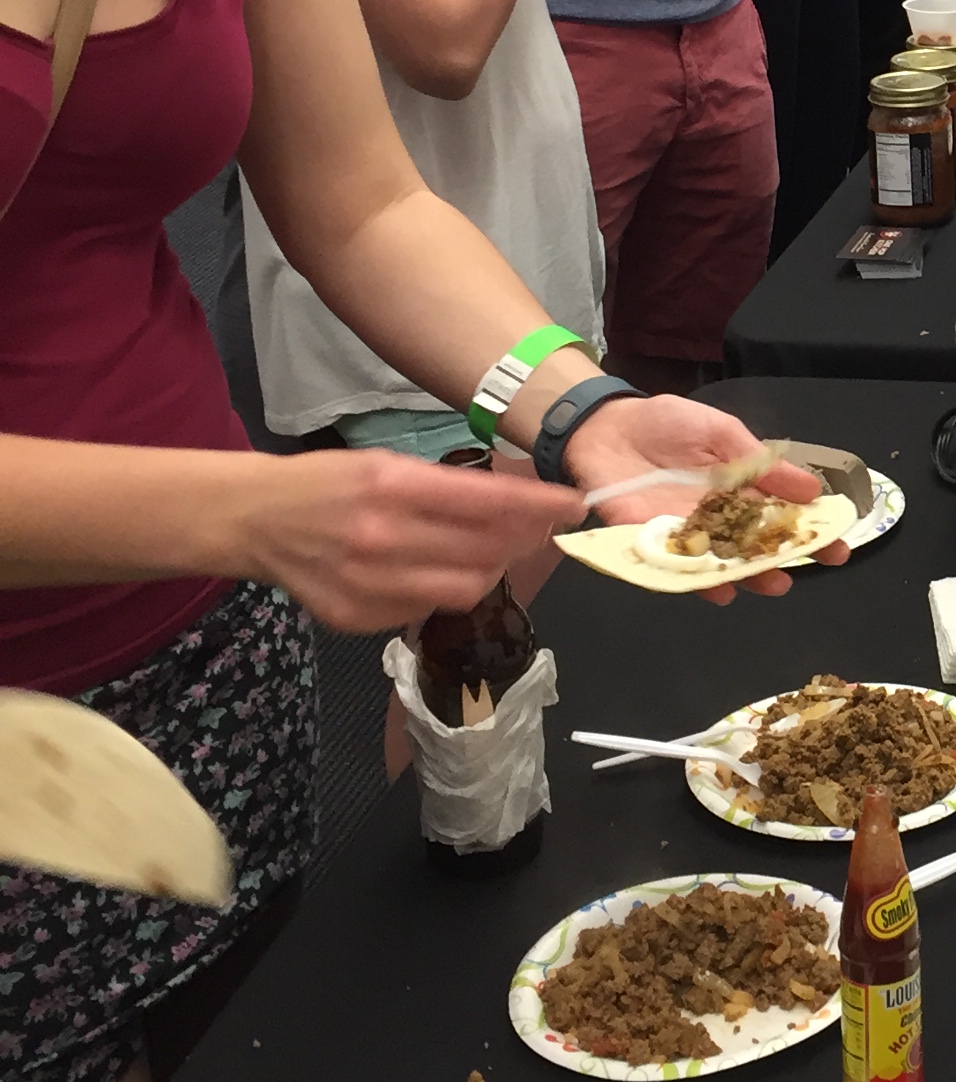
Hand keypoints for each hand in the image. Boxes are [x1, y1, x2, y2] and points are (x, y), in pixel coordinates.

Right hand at [245, 449, 581, 632]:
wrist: (253, 519)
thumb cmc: (328, 483)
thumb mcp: (387, 463)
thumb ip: (448, 489)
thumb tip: (517, 506)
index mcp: (392, 486)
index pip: (487, 502)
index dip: (540, 506)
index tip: (576, 504)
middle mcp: (381, 538)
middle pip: (485, 553)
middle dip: (524, 540)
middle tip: (540, 528)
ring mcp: (366, 584)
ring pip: (464, 589)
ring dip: (490, 570)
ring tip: (493, 551)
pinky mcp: (355, 617)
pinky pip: (425, 610)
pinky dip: (444, 592)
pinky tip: (437, 571)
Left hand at [560, 396, 836, 602]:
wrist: (606, 426)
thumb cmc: (668, 423)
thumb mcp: (722, 432)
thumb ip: (760, 462)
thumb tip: (811, 489)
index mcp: (740, 490)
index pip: (782, 516)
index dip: (812, 532)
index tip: (839, 546)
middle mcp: (717, 518)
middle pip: (753, 548)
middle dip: (780, 562)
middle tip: (803, 573)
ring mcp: (684, 533)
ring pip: (720, 563)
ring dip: (745, 577)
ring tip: (769, 584)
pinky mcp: (649, 541)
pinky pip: (676, 567)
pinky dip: (697, 582)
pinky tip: (719, 590)